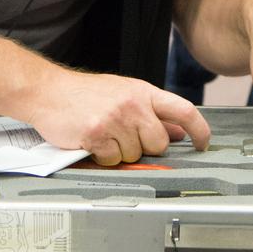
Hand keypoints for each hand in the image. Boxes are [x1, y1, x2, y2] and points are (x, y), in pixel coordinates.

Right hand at [25, 69, 210, 165]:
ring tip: (105, 135)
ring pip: (135, 155)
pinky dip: (103, 157)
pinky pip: (112, 160)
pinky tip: (93, 142)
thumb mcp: (124, 94)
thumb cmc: (85, 93)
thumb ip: (152, 111)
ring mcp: (115, 119)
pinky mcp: (97, 135)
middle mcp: (133, 104)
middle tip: (125, 137)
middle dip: (146, 147)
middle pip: (159, 142)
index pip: (184, 110)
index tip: (203, 143)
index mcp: (143, 91)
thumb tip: (178, 132)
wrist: (48, 91)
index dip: (200, 129)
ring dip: (120, 152)